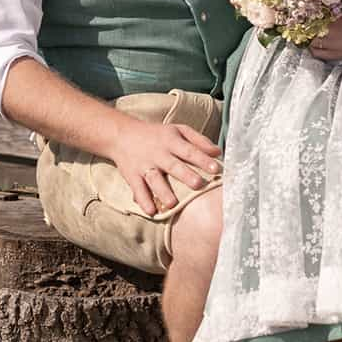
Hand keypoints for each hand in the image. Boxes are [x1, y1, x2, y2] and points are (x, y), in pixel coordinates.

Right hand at [108, 119, 223, 214]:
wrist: (122, 134)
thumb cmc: (158, 135)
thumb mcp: (178, 130)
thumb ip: (199, 141)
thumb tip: (218, 152)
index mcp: (171, 141)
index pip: (189, 151)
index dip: (202, 159)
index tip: (216, 168)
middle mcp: (158, 154)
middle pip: (173, 165)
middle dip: (185, 175)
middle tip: (198, 184)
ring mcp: (144, 165)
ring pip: (154, 179)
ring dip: (163, 191)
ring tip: (173, 204)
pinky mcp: (132, 176)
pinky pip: (138, 189)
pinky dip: (143, 200)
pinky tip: (152, 211)